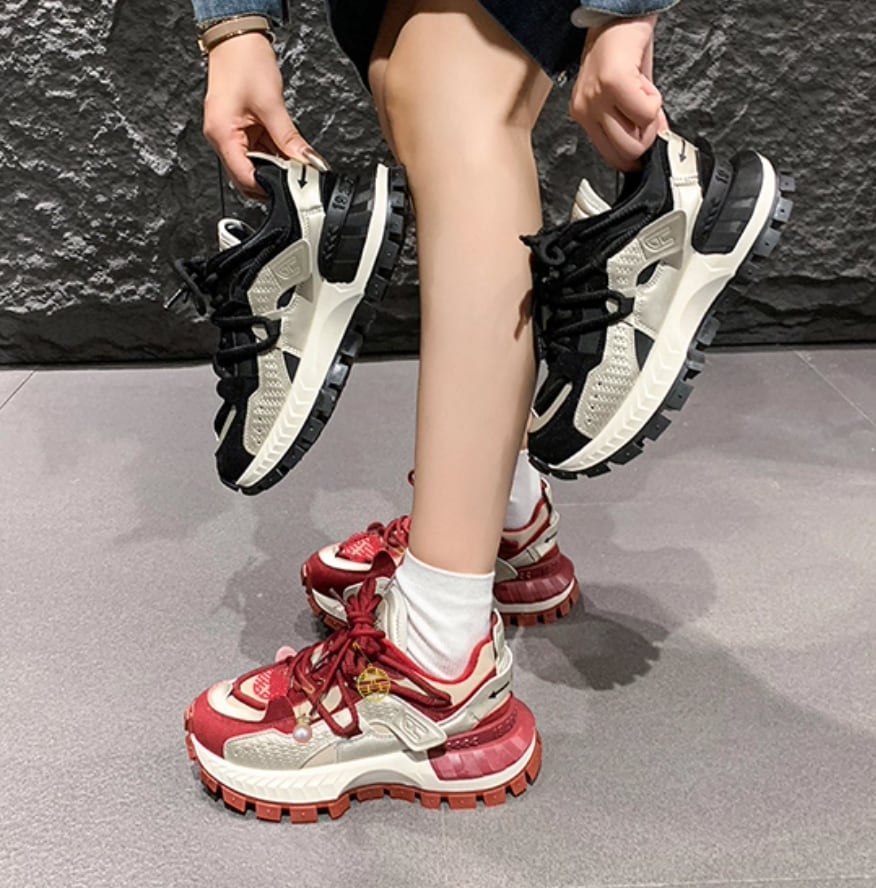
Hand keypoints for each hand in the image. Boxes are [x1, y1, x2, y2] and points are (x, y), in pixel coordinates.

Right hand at [202, 33, 327, 199]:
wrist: (237, 39)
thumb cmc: (244, 62)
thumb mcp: (272, 105)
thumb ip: (289, 139)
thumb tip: (306, 161)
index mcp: (222, 135)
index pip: (245, 177)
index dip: (269, 187)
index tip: (292, 188)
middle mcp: (222, 138)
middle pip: (248, 176)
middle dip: (273, 180)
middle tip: (298, 179)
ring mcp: (230, 135)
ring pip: (255, 165)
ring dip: (275, 167)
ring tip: (296, 163)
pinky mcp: (239, 129)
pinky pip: (258, 151)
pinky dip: (273, 154)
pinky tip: (288, 152)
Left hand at [569, 16, 668, 171]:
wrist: (620, 15)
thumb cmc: (622, 50)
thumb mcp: (627, 92)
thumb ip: (637, 121)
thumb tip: (656, 142)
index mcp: (584, 115)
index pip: (611, 156)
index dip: (636, 154)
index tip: (648, 141)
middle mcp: (584, 110)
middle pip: (624, 153)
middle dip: (647, 139)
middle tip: (651, 117)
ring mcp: (596, 99)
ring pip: (635, 139)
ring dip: (651, 122)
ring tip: (646, 97)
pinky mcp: (612, 85)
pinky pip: (645, 114)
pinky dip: (655, 103)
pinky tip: (646, 85)